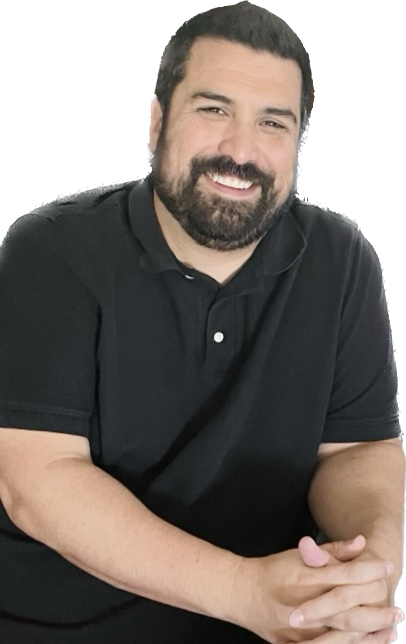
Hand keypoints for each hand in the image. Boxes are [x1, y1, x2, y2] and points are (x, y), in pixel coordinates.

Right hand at [228, 540, 392, 643]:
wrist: (242, 593)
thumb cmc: (273, 571)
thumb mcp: (298, 555)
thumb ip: (331, 550)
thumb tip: (361, 543)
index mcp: (305, 578)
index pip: (347, 576)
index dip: (371, 571)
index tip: (388, 568)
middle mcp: (304, 605)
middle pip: (350, 612)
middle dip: (378, 612)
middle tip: (398, 612)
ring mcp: (299, 631)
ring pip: (342, 637)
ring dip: (370, 636)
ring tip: (390, 631)